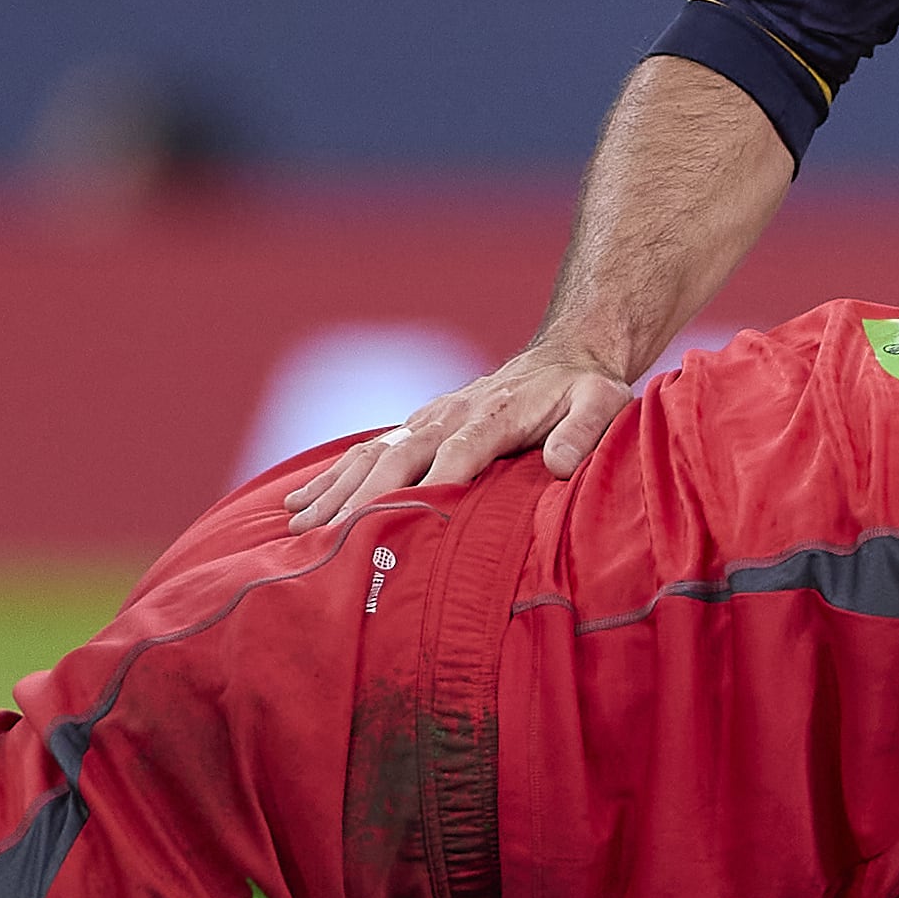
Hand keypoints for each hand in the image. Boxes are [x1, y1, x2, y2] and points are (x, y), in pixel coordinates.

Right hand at [283, 343, 629, 530]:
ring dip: (335, 491)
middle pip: (397, 458)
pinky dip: (332, 476)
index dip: (427, 489)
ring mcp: (428, 419)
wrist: (564, 356)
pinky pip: (367, 452)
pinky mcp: (418, 427)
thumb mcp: (601, 403)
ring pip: (371, 455)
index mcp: (492, 415)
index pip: (454, 456)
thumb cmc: (584, 390)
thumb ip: (585, 431)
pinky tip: (298, 502)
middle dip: (361, 499)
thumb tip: (562, 463)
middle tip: (326, 541)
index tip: (398, 525)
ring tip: (297, 527)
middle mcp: (450, 415)